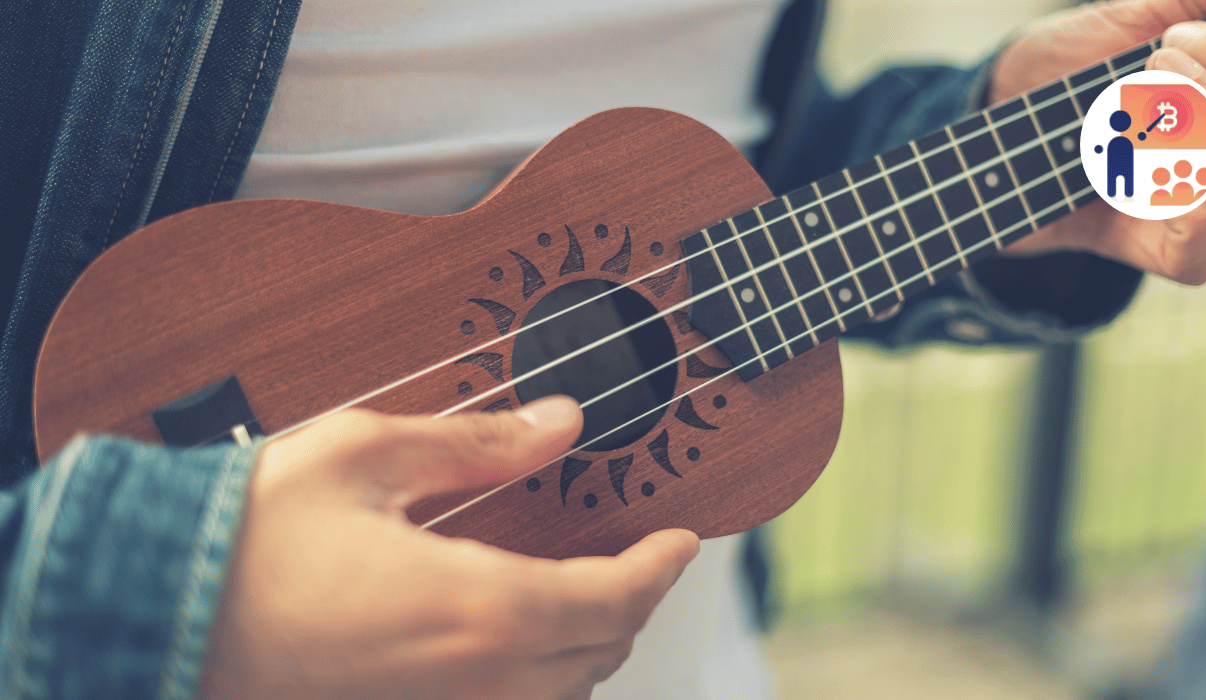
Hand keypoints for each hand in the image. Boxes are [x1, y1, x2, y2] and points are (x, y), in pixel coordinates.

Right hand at [200, 396, 699, 699]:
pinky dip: (539, 681)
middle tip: (644, 558)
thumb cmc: (245, 536)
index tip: (684, 539)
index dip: (662, 567)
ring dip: (591, 646)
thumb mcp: (367, 455)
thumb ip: (478, 441)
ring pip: (558, 696)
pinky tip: (519, 644)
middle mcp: (468, 681)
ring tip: (593, 595)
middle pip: (598, 654)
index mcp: (475, 607)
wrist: (152, 614)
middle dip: (634, 602)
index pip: (613, 599)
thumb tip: (560, 422)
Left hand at [990, 0, 1205, 283]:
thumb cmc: (1069, 59)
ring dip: (1204, 138)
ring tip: (1137, 103)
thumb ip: (1198, 1)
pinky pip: (1199, 256)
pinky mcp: (1148, 247)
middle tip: (1158, 57)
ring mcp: (1195, 206)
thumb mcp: (1135, 11)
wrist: (996, 105)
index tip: (1197, 34)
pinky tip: (1142, 170)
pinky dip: (1183, 212)